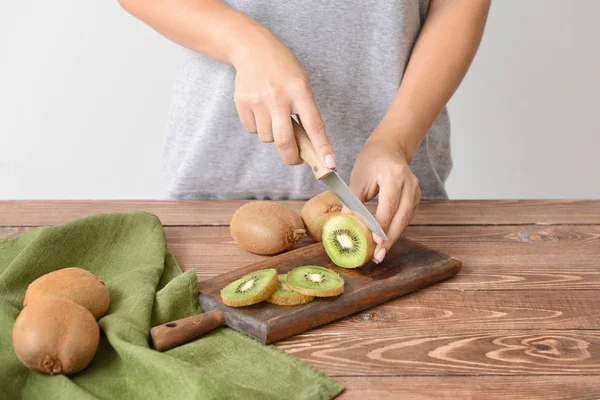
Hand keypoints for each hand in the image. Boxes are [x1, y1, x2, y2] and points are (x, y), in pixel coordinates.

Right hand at [231, 28, 335, 167]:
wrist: (252, 48)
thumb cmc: (283, 69)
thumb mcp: (302, 83)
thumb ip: (305, 111)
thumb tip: (308, 146)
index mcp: (300, 90)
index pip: (314, 125)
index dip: (322, 147)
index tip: (329, 164)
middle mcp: (278, 96)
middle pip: (285, 141)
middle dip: (292, 157)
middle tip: (297, 159)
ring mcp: (258, 100)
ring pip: (268, 138)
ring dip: (274, 136)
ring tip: (275, 118)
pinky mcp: (242, 103)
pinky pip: (252, 130)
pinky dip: (258, 127)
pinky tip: (261, 110)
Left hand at [345, 136, 420, 263]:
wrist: (389, 148)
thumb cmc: (371, 161)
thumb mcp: (358, 179)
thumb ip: (353, 201)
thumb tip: (346, 223)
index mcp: (393, 175)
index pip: (389, 204)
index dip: (382, 225)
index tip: (375, 242)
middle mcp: (409, 183)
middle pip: (401, 216)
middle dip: (390, 238)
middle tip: (378, 256)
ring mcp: (415, 191)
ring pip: (406, 219)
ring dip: (393, 237)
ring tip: (380, 253)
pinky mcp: (415, 198)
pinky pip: (406, 217)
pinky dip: (396, 230)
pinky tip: (386, 242)